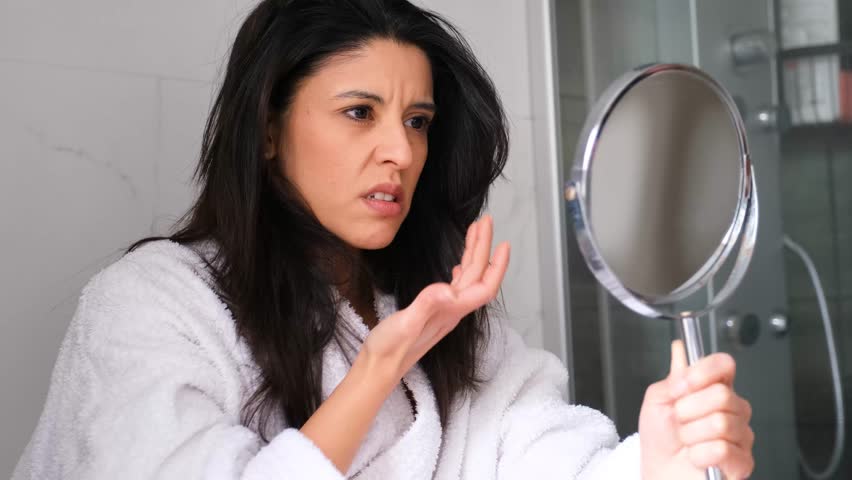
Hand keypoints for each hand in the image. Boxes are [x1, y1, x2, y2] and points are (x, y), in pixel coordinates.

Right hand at [360, 214, 509, 382]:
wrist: (379, 368)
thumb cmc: (390, 349)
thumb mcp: (405, 323)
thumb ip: (426, 305)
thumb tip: (449, 288)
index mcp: (451, 311)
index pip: (484, 285)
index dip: (497, 264)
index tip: (501, 241)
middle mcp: (452, 310)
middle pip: (478, 277)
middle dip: (484, 248)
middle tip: (485, 221)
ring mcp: (444, 311)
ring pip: (467, 279)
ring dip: (474, 256)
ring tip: (474, 234)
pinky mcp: (433, 312)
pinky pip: (455, 287)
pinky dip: (460, 270)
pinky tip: (457, 266)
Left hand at [638, 340, 754, 478]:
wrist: (660, 471)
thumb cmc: (661, 438)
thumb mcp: (657, 401)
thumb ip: (673, 377)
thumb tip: (680, 350)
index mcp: (713, 388)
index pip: (724, 364)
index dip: (703, 372)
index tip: (682, 385)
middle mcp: (732, 408)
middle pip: (721, 395)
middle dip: (688, 410)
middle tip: (680, 421)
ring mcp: (741, 434)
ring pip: (720, 423)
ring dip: (691, 434)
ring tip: (687, 440)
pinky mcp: (742, 461)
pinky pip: (722, 449)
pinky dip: (699, 454)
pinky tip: (696, 456)